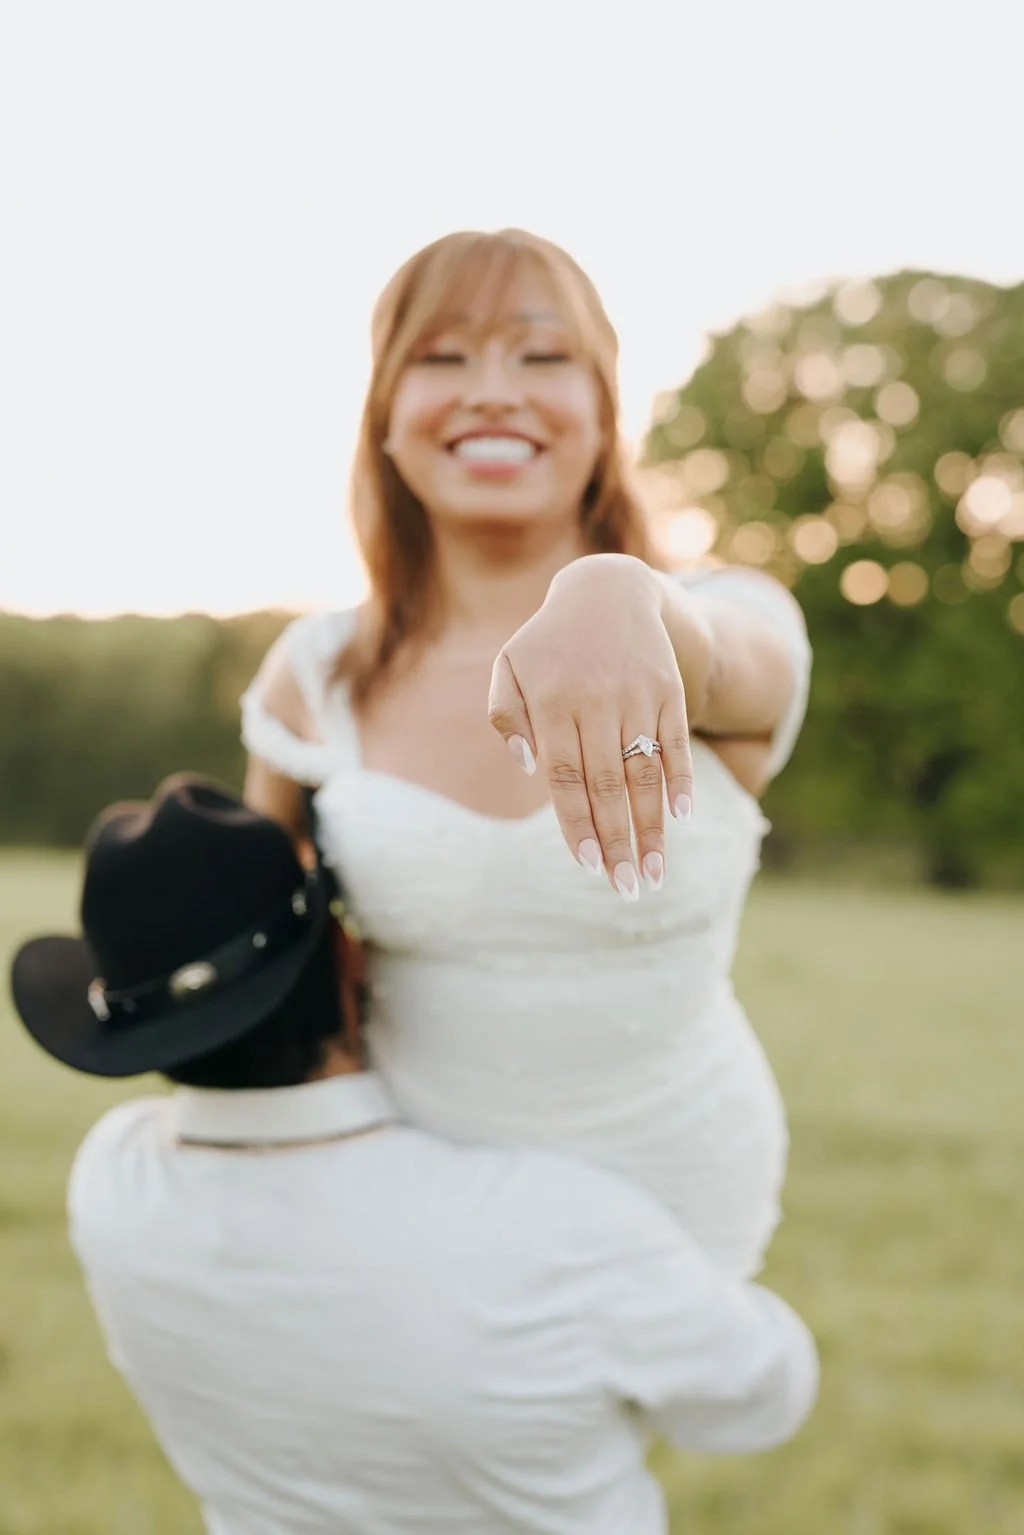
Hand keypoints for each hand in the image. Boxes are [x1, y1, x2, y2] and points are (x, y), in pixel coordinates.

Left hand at [488, 554, 693, 897]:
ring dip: (652, 828)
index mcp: (552, 702)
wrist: (608, 590)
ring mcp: (637, 696)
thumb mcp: (509, 667)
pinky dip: (681, 780)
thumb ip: (505, 717)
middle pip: (608, 785)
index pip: (564, 777)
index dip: (577, 824)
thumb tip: (531, 768)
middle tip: (628, 889)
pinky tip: (681, 818)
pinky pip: (676, 742)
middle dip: (618, 843)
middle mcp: (596, 701)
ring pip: (645, 773)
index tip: (587, 866)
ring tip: (656, 873)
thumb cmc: (548, 642)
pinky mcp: (669, 690)